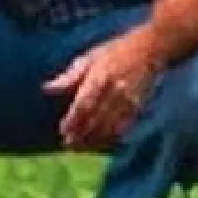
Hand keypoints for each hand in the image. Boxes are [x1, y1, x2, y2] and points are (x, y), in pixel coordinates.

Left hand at [43, 28, 165, 151]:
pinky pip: (123, 126)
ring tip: (81, 148)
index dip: (73, 120)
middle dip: (81, 134)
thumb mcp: (89, 57)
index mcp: (99, 77)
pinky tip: (101, 143)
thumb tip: (48, 88)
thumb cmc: (114, 51)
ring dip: (94, 139)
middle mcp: (114, 91)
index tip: (63, 131)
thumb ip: (69, 76)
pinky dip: (111, 137)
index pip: (83, 104)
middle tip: (69, 145)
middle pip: (95, 119)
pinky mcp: (137, 107)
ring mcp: (127, 100)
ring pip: (108, 126)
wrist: (149, 49)